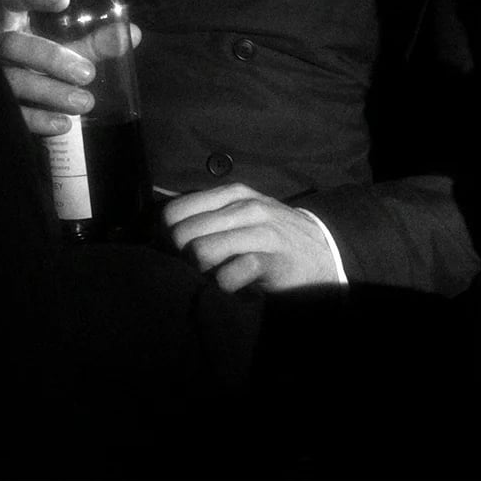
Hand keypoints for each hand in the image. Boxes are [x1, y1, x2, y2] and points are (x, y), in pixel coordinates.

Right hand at [0, 0, 139, 137]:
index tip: (63, 1)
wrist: (3, 101)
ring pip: (12, 80)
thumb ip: (95, 43)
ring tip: (84, 103)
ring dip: (50, 92)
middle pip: (13, 44)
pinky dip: (38, 118)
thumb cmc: (37, 65)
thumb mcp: (64, 50)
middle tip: (87, 73)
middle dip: (51, 58)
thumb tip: (132, 33)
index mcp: (8, 21)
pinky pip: (11, 112)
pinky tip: (63, 124)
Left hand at [162, 182, 341, 292]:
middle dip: (181, 258)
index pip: (174, 212)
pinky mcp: (272, 260)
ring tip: (214, 277)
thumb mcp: (241, 215)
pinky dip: (224, 286)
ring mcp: (261, 232)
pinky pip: (229, 275)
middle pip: (182, 234)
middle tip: (197, 270)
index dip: (166, 238)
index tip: (178, 254)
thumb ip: (207, 216)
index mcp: (231, 193)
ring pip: (201, 251)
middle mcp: (245, 207)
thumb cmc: (271, 237)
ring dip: (201, 273)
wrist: (323, 253)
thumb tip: (157, 230)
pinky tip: (235, 287)